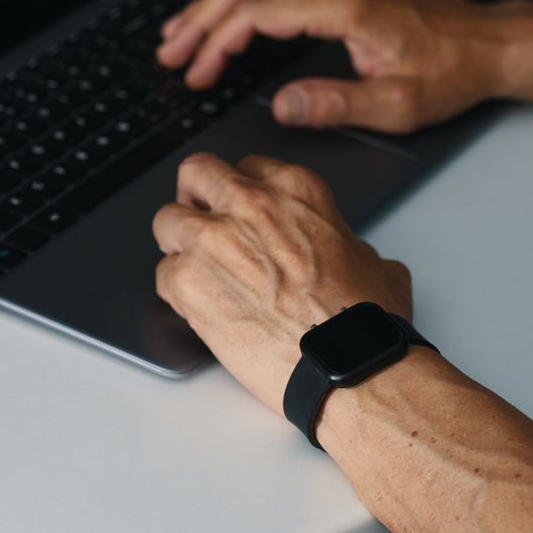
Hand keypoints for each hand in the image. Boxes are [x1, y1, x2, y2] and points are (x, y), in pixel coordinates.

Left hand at [153, 153, 411, 411]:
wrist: (345, 365)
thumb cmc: (362, 320)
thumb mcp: (369, 259)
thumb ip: (337, 240)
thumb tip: (337, 252)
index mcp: (293, 190)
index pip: (246, 168)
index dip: (239, 194)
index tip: (238, 211)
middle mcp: (247, 203)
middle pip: (197, 173)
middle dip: (196, 197)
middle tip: (201, 222)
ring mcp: (210, 239)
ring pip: (166, 219)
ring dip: (177, 242)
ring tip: (195, 269)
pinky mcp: (186, 281)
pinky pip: (162, 275)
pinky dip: (176, 291)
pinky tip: (200, 308)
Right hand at [156, 0, 509, 134]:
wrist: (490, 44)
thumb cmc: (451, 72)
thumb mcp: (396, 105)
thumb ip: (335, 105)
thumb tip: (282, 106)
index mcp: (344, 6)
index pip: (257, 13)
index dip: (217, 43)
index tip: (196, 74)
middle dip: (198, 18)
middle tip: (167, 53)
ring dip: (212, 3)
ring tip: (180, 34)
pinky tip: (224, 17)